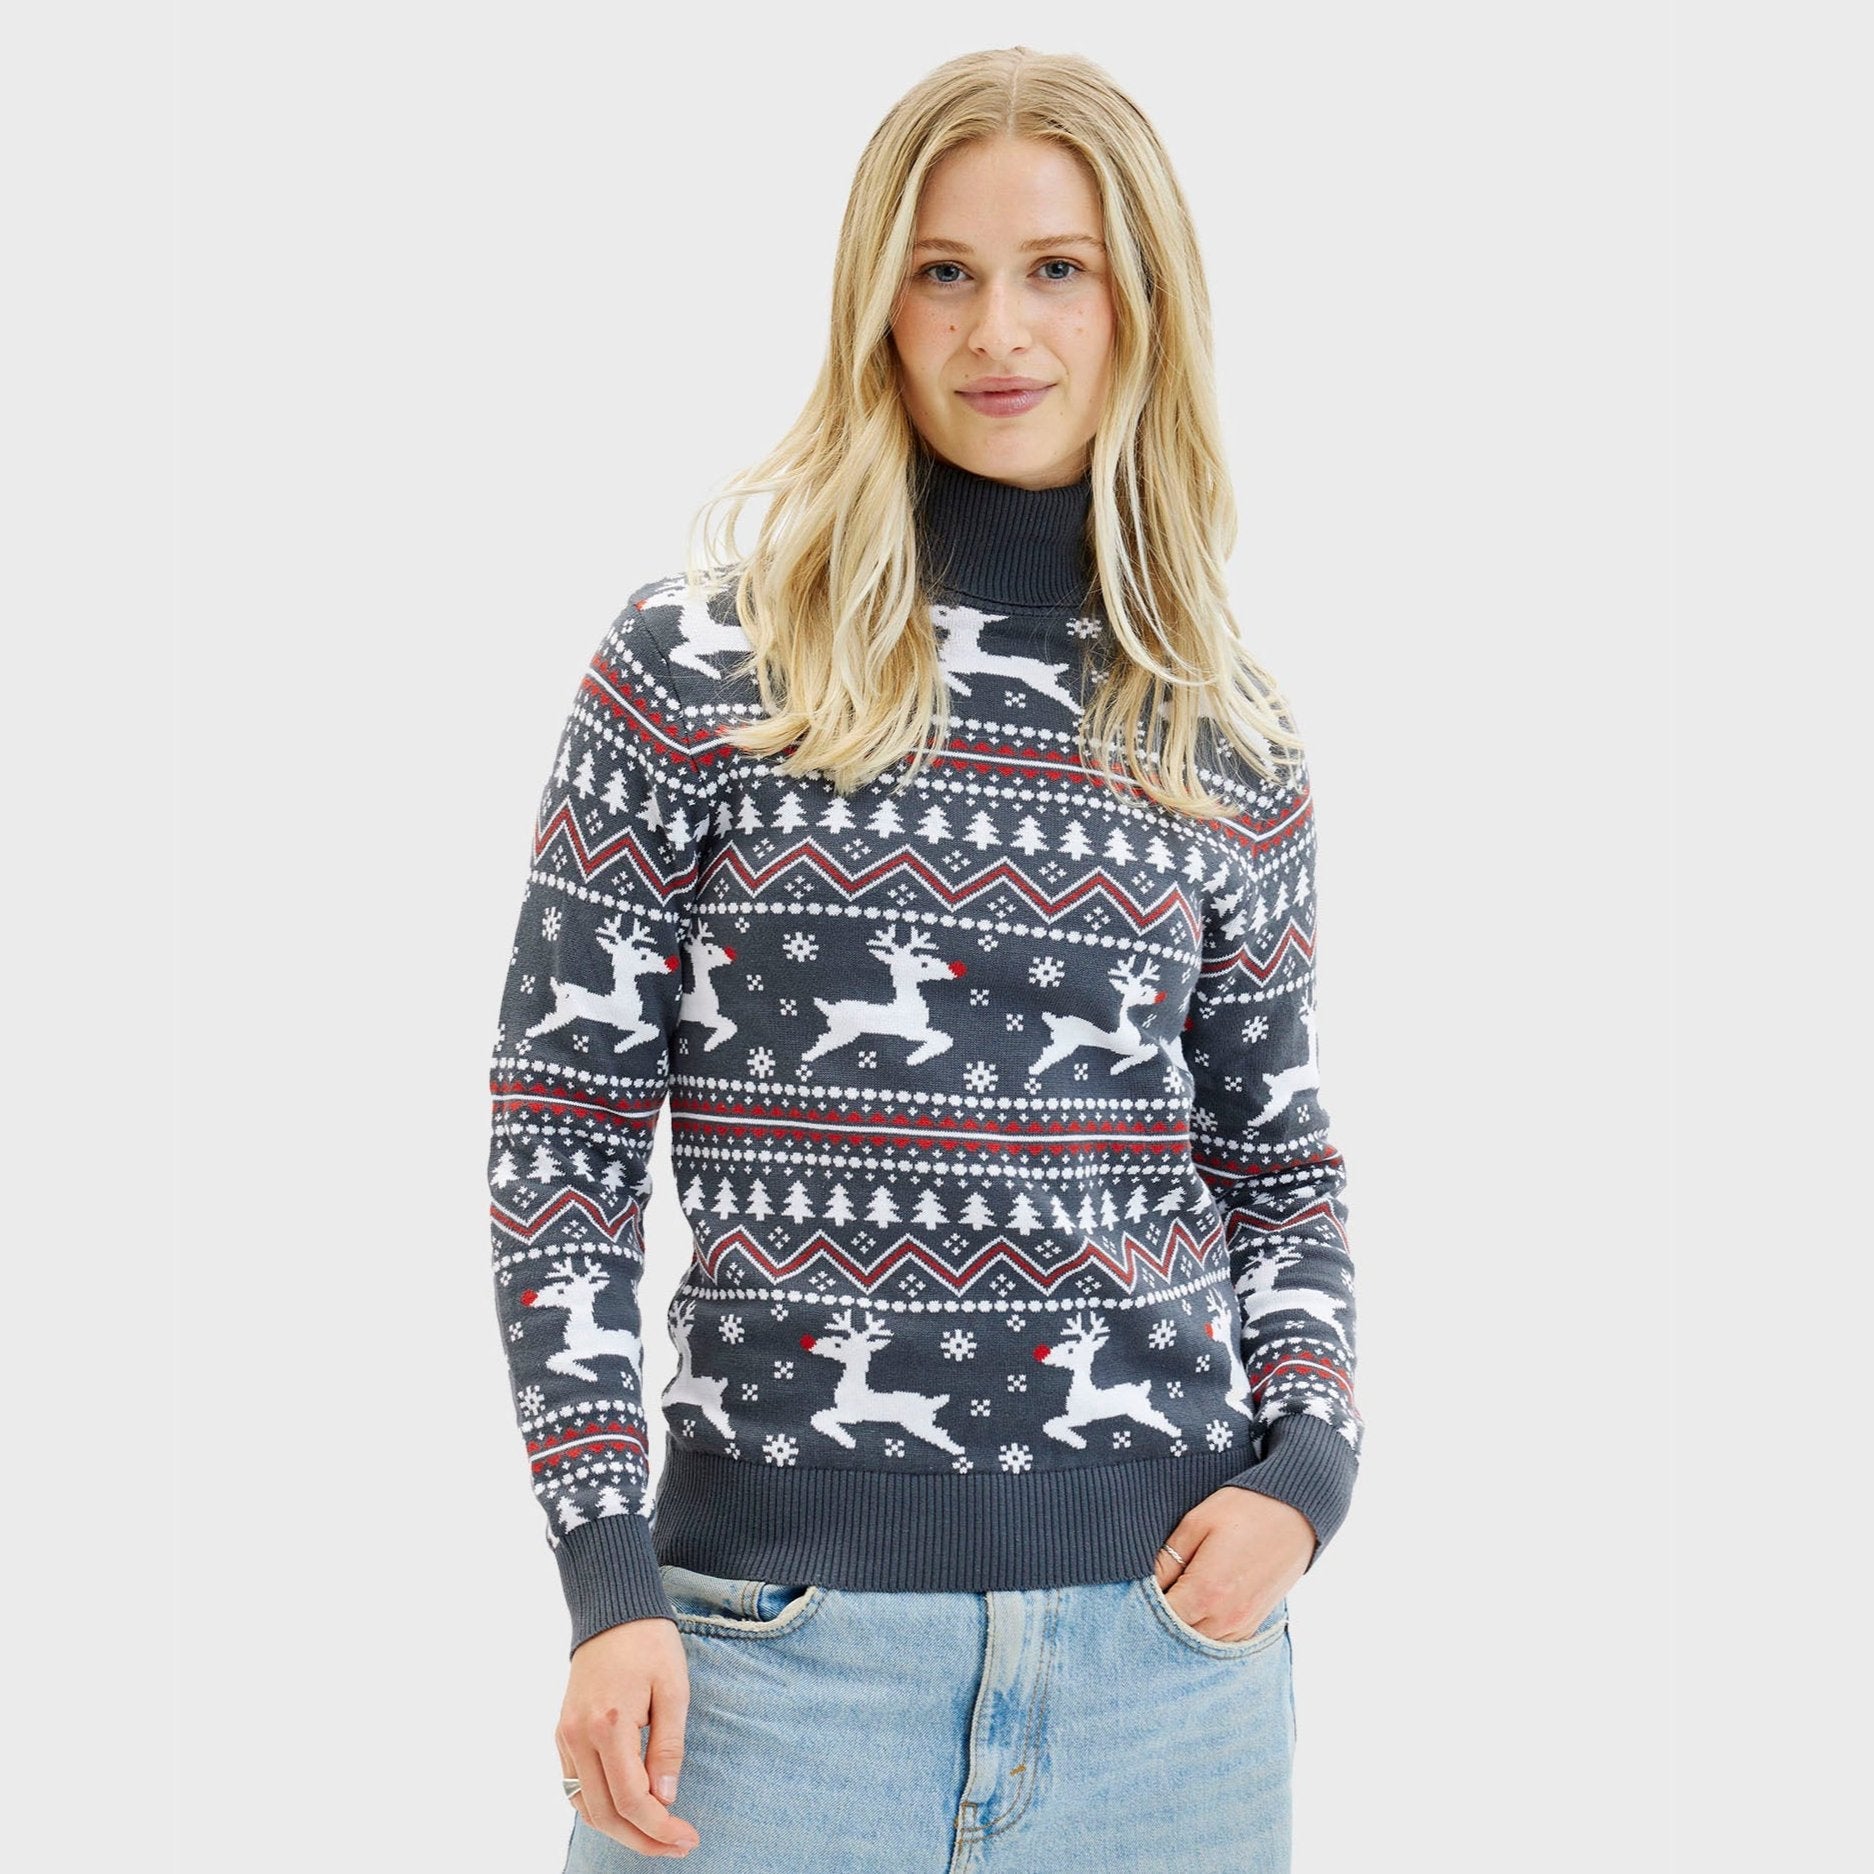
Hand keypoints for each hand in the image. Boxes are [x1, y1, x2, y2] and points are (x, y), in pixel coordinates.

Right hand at [556, 1616, 700, 1857]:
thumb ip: (668, 1748)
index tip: (688, 1838)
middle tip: (679, 1846)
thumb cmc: (650, 1644)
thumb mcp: (674, 1690)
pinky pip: (575, 1788)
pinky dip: (599, 1809)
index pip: (630, 1799)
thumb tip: (665, 1800)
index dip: (659, 1827)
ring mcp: (565, 1737)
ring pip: (586, 1808)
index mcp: (609, 1724)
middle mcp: (579, 1737)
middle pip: (605, 1814)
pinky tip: (628, 1811)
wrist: (613, 1610)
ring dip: (620, 1830)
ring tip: (657, 1835)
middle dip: (643, 1839)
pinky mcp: (562, 1734)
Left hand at [1154, 1488, 1316, 1642]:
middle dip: (1156, 1621)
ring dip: (1179, 1629)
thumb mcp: (1196, 1523)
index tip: (1130, 1594)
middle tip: (1144, 1599)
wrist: (1296, 1512)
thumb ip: (1167, 1559)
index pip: (1158, 1618)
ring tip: (1170, 1601)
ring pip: (1196, 1644)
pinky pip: (1218, 1642)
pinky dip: (1201, 1632)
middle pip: (1175, 1638)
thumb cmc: (1244, 1510)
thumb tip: (1141, 1583)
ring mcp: (1242, 1626)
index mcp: (1206, 1591)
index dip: (1140, 1608)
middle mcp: (1225, 1618)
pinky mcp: (1253, 1626)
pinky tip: (1193, 1611)